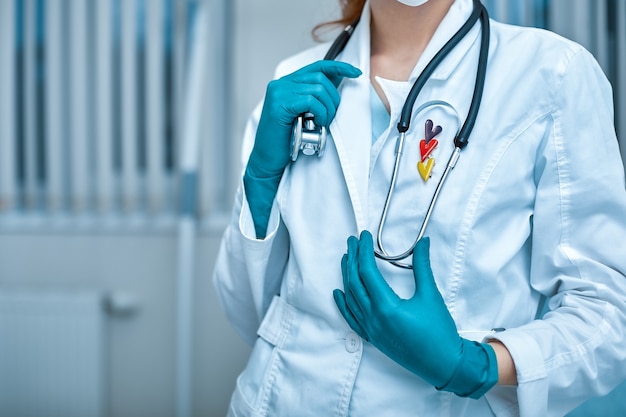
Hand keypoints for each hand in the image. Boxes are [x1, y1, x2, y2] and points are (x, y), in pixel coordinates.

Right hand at [247, 60, 361, 177]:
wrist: (267, 159)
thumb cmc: (285, 140)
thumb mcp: (304, 114)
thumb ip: (316, 98)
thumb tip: (338, 85)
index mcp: (287, 83)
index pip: (317, 66)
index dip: (339, 67)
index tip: (355, 73)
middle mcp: (281, 84)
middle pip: (320, 77)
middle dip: (333, 98)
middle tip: (331, 117)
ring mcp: (278, 92)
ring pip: (317, 88)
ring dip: (327, 108)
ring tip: (323, 122)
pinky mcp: (279, 104)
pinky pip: (310, 101)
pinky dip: (319, 112)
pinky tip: (316, 123)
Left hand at [333, 231, 497, 397]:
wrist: (444, 364)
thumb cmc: (439, 332)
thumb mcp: (430, 295)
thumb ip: (423, 266)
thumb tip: (423, 243)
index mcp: (386, 307)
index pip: (367, 272)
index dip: (363, 251)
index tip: (364, 237)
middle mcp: (374, 318)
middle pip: (355, 282)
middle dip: (352, 259)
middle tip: (352, 241)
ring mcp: (372, 330)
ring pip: (351, 298)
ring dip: (347, 277)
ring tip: (347, 259)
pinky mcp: (374, 338)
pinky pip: (352, 318)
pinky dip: (343, 304)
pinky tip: (338, 293)